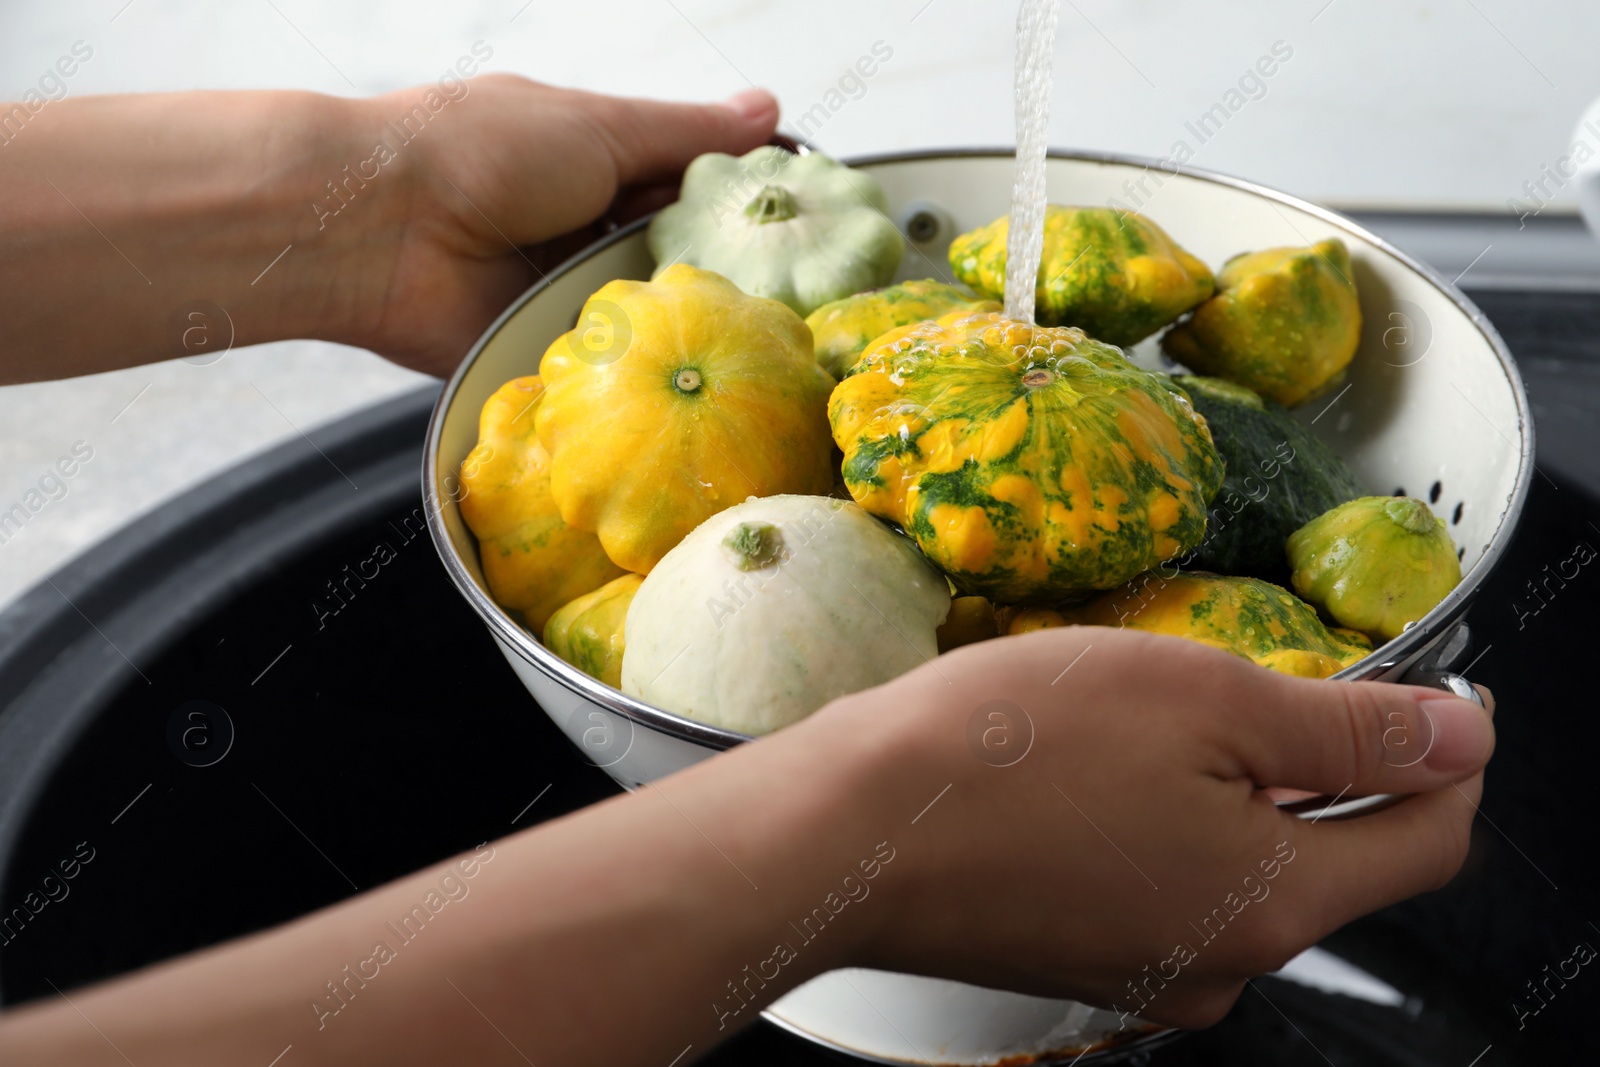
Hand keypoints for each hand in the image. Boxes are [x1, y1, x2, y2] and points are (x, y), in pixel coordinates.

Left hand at [334, 76, 778, 375]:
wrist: (381, 229)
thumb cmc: (480, 152)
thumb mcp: (602, 125)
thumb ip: (688, 133)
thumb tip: (771, 114)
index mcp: (598, 164)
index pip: (692, 188)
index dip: (742, 206)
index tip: (808, 227)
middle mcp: (586, 230)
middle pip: (679, 258)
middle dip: (723, 271)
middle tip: (791, 292)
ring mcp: (567, 295)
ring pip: (653, 316)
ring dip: (684, 323)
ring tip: (753, 338)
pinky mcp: (547, 355)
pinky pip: (609, 369)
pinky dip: (638, 369)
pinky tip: (692, 382)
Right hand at [800, 627, 1493, 1027]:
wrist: (846, 831)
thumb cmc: (1007, 751)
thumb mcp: (1200, 699)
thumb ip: (1347, 728)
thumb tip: (1462, 739)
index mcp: (1275, 901)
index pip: (1431, 839)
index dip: (1449, 753)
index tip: (1431, 689)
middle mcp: (1227, 962)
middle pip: (1336, 855)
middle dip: (1328, 763)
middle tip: (1258, 675)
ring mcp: (1154, 971)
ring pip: (1247, 864)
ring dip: (1238, 787)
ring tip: (1154, 714)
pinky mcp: (1090, 958)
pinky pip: (1172, 883)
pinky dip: (1171, 821)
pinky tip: (1100, 766)